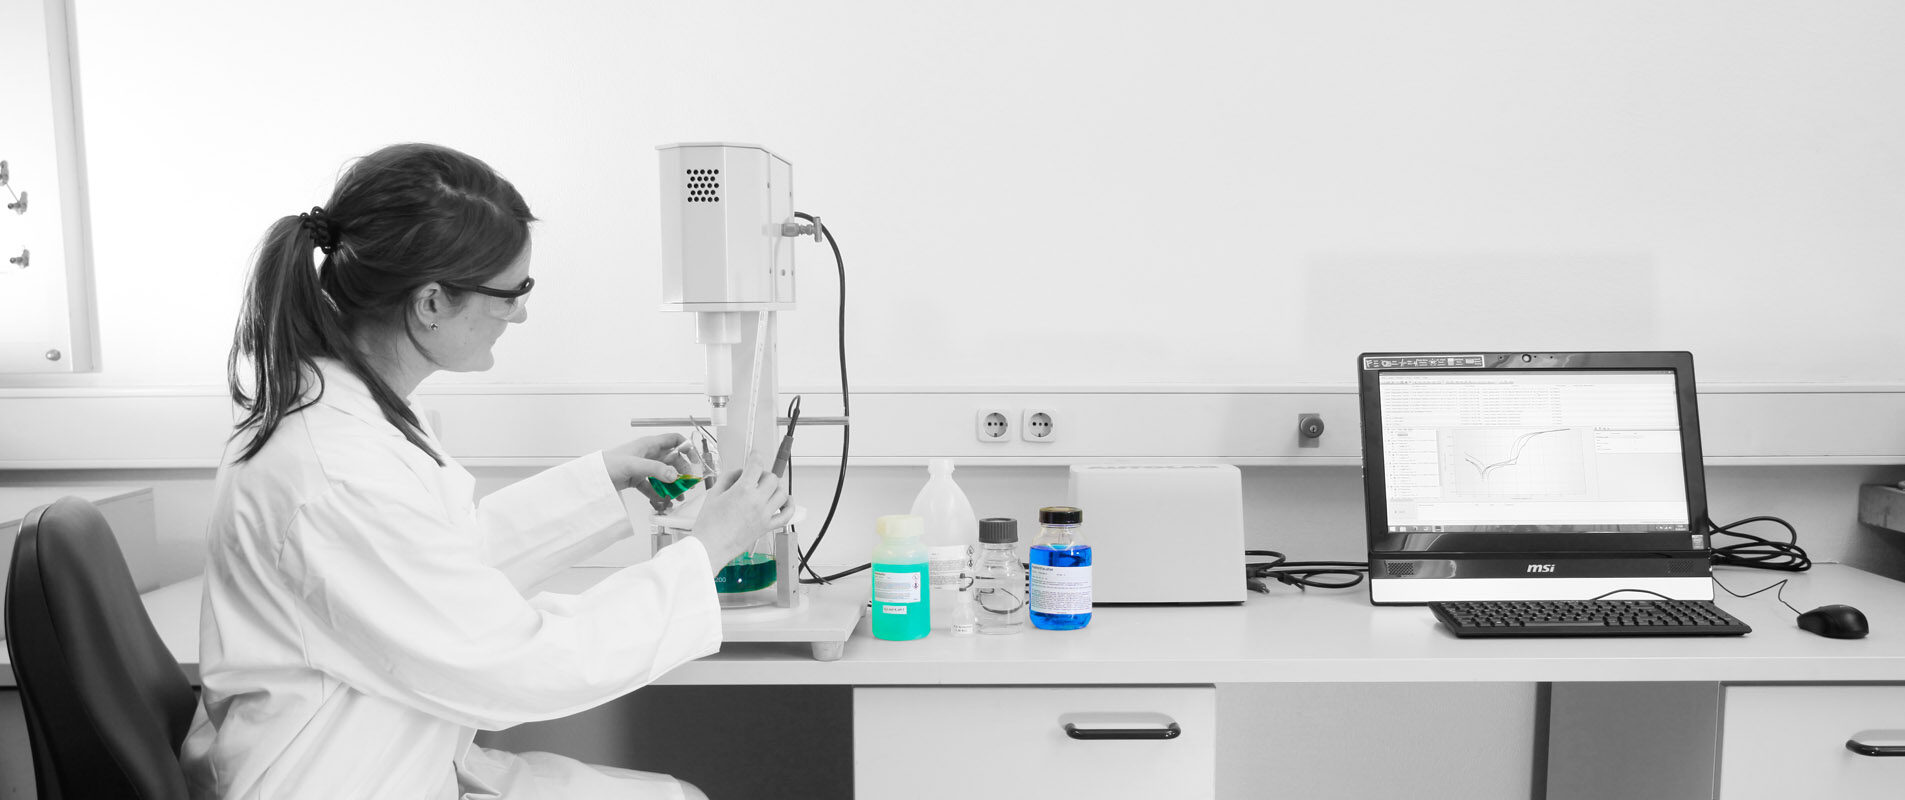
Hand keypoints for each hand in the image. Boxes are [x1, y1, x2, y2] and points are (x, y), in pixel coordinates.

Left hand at [604, 433, 700, 512]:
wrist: (592, 476)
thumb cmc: (608, 463)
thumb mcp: (633, 464)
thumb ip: (655, 469)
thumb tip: (674, 476)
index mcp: (648, 445)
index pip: (674, 440)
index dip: (686, 448)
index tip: (694, 460)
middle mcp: (647, 454)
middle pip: (672, 460)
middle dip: (681, 472)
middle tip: (687, 484)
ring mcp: (643, 467)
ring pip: (663, 475)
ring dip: (671, 485)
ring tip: (677, 497)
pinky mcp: (636, 479)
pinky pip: (652, 486)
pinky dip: (658, 494)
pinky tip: (662, 502)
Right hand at [689, 457, 791, 571]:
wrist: (710, 547)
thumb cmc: (708, 525)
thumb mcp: (713, 494)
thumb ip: (728, 478)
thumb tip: (739, 472)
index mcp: (742, 490)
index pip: (756, 465)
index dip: (755, 457)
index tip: (755, 456)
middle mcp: (757, 501)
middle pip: (772, 478)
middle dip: (764, 474)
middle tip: (756, 477)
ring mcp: (764, 515)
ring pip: (782, 493)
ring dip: (776, 488)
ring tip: (767, 489)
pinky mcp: (767, 527)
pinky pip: (787, 515)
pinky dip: (789, 506)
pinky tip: (785, 501)